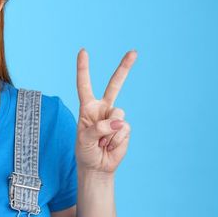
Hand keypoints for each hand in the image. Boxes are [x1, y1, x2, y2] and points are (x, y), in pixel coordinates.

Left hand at [74, 48, 136, 174]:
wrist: (97, 166)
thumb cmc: (86, 151)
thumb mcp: (84, 139)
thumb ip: (98, 128)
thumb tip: (118, 122)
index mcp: (88, 107)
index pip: (84, 84)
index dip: (83, 68)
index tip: (83, 51)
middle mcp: (103, 108)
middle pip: (114, 85)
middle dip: (124, 68)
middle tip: (134, 52)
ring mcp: (115, 117)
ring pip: (117, 114)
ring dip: (109, 132)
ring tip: (102, 142)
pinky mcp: (125, 127)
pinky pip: (123, 129)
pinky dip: (116, 140)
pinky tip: (110, 145)